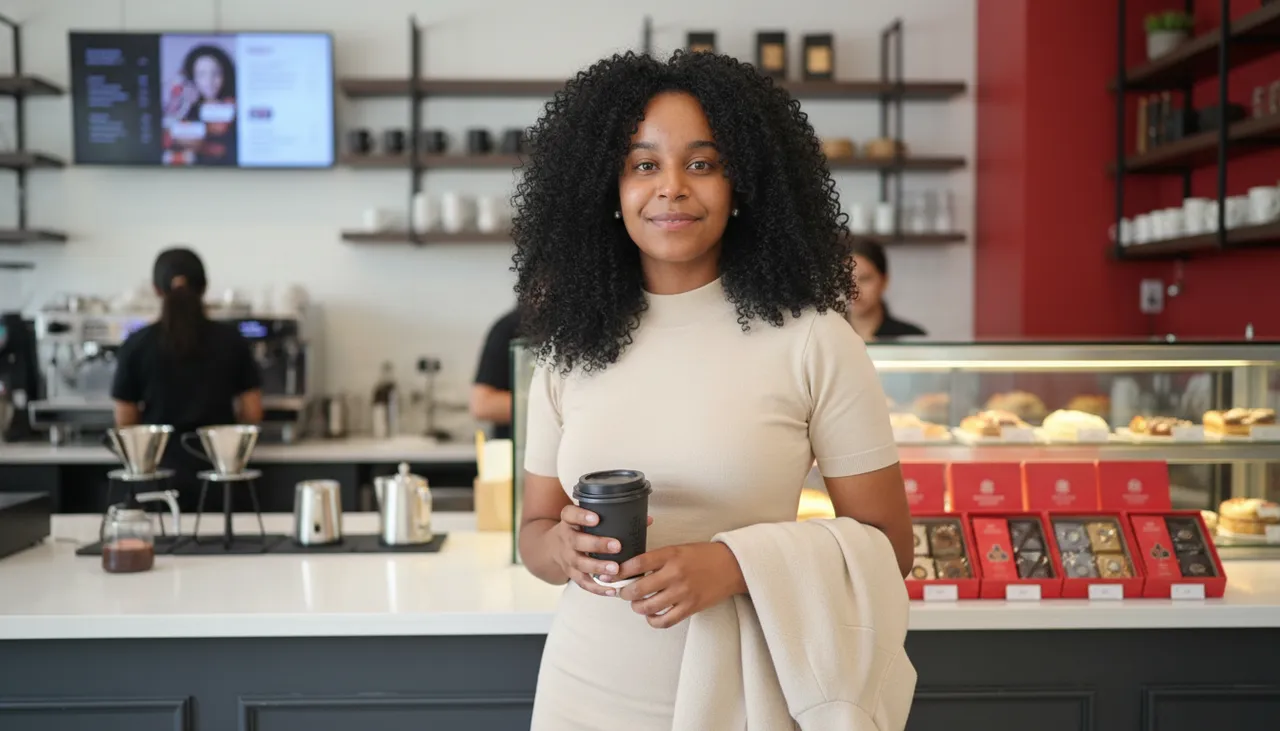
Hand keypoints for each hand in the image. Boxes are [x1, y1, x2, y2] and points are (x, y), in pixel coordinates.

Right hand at [546, 505, 652, 597]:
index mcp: (569, 522)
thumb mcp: (587, 520)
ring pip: (580, 564)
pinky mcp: (571, 574)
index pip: (569, 514)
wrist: (552, 548)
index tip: (596, 518)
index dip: (581, 516)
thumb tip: (646, 520)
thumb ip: (613, 518)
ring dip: (598, 567)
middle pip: (577, 541)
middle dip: (597, 544)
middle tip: (616, 546)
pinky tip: (612, 590)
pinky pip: (583, 582)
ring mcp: (567, 558)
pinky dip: (597, 588)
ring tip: (615, 570)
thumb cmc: (579, 530)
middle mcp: (566, 539)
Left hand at [617, 542, 746, 628]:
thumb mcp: (678, 549)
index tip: (611, 575)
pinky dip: (653, 620)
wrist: (732, 566)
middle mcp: (675, 574)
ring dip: (637, 607)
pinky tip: (651, 615)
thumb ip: (658, 559)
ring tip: (637, 604)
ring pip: (648, 606)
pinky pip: (665, 620)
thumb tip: (632, 570)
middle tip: (623, 592)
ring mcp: (683, 592)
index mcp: (670, 555)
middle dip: (625, 592)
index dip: (620, 571)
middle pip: (638, 588)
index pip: (637, 563)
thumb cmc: (703, 556)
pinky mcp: (691, 607)